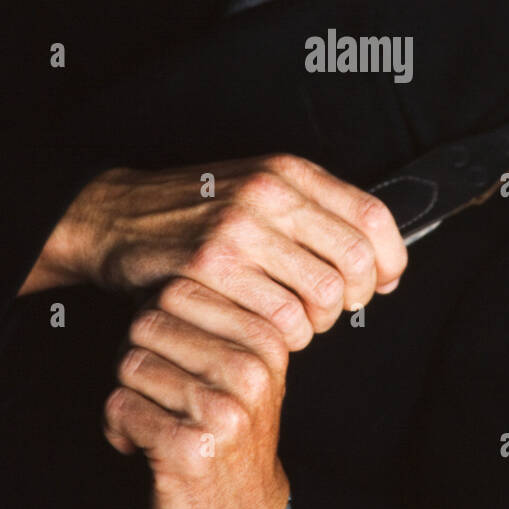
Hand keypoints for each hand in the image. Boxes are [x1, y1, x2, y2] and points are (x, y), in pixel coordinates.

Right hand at [19, 153, 406, 347]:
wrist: (117, 215)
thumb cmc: (196, 211)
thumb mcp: (261, 190)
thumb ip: (319, 216)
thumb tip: (385, 265)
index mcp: (289, 171)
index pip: (372, 216)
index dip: (391, 258)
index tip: (385, 282)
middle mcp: (269, 193)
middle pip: (354, 261)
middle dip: (356, 298)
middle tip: (334, 309)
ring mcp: (239, 229)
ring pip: (321, 296)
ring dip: (318, 323)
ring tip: (297, 321)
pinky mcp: (210, 268)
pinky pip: (278, 319)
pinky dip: (285, 337)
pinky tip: (268, 330)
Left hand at [103, 276, 291, 508]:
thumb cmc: (235, 442)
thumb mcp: (247, 373)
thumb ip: (217, 323)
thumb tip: (164, 278)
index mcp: (265, 342)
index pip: (182, 290)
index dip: (159, 319)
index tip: (172, 354)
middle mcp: (248, 372)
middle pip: (148, 324)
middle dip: (138, 357)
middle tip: (157, 391)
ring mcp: (220, 411)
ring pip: (130, 365)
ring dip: (128, 397)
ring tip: (155, 419)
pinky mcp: (188, 448)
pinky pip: (120, 409)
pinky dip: (119, 430)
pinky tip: (145, 446)